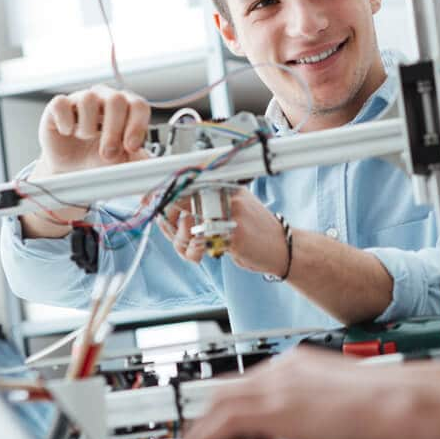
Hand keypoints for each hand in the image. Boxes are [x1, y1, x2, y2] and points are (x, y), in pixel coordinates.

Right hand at [35, 85, 149, 175]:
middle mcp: (105, 99)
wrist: (71, 169)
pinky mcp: (57, 106)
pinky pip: (61, 103)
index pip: (138, 105)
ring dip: (88, 127)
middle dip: (114, 130)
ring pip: (88, 100)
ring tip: (85, 138)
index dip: (137, 126)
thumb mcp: (123, 162)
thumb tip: (158, 167)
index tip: (131, 147)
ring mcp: (81, 99)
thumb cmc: (99, 158)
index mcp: (126, 108)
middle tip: (108, 153)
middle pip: (116, 99)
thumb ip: (140, 160)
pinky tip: (68, 132)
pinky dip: (65, 122)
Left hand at [157, 188, 288, 275]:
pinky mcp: (233, 235)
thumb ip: (208, 205)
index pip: (187, 184)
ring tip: (191, 249)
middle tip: (175, 235)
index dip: (166, 196)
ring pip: (188, 226)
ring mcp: (231, 214)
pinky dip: (196, 251)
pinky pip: (201, 243)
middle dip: (172, 224)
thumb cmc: (255, 232)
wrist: (283, 248)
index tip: (155, 206)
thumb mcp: (234, 208)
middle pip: (181, 204)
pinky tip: (202, 254)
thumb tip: (172, 210)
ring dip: (183, 242)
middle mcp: (228, 196)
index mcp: (227, 186)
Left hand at [180, 347, 439, 438]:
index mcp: (302, 364)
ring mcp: (279, 384)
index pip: (253, 382)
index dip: (233, 407)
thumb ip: (321, 413)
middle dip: (209, 416)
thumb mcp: (345, 404)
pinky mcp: (275, 407)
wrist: (401, 404)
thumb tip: (319, 432)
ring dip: (203, 431)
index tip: (226, 430)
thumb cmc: (387, 408)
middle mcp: (286, 367)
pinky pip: (224, 423)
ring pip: (220, 403)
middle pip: (229, 388)